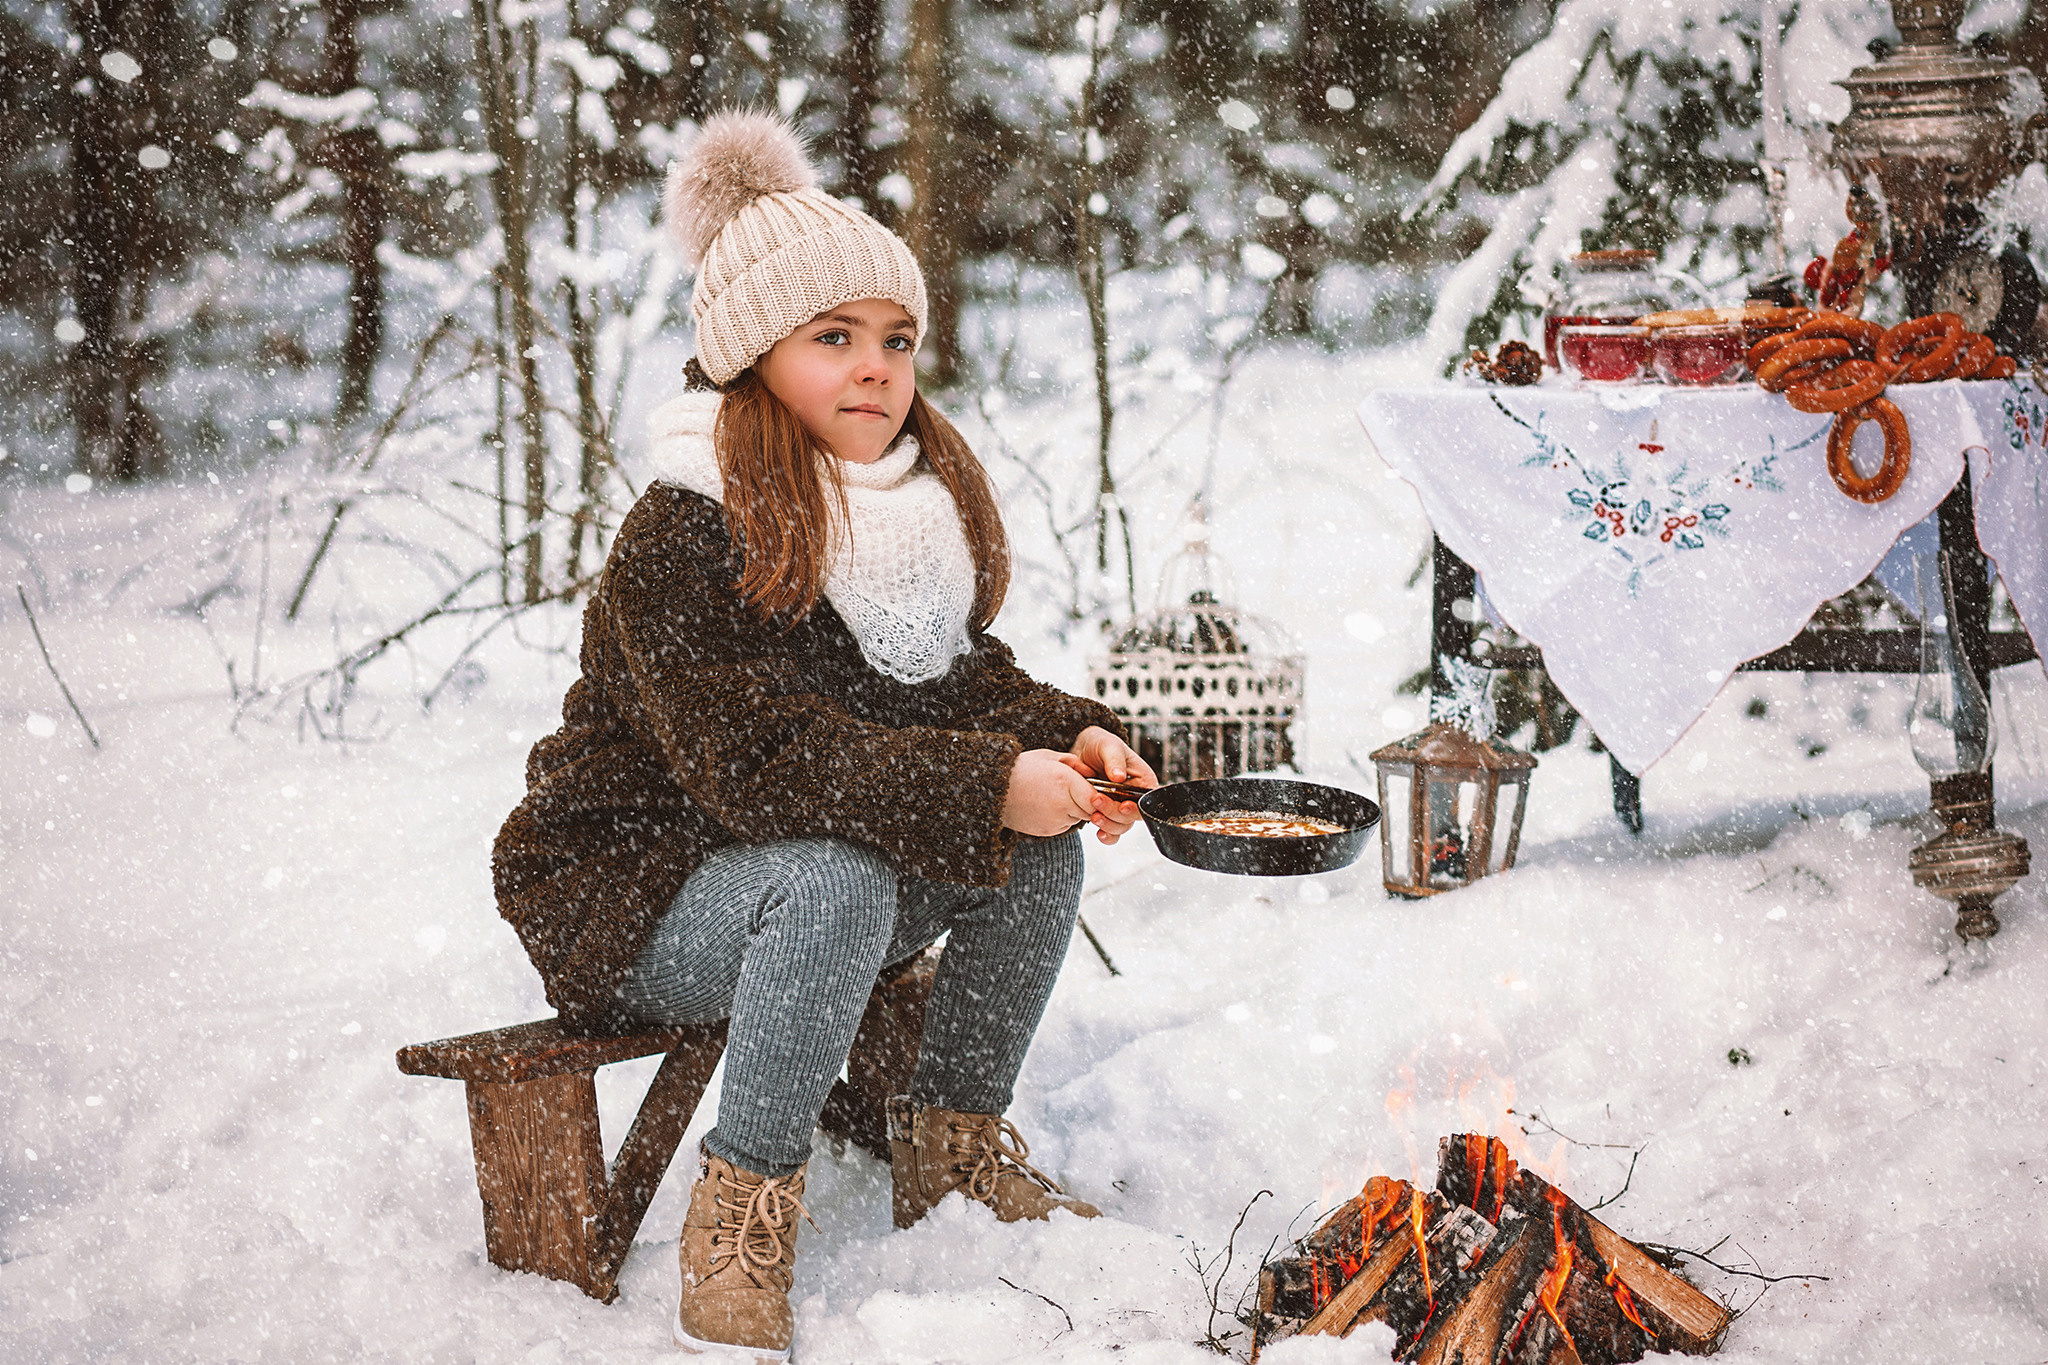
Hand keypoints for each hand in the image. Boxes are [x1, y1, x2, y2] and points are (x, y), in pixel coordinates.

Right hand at [1002, 748, 1100, 837]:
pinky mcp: (1047, 831)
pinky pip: (1064, 825)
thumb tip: (1093, 774)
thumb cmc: (1022, 769)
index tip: (1094, 789)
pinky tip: (1046, 805)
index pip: (1097, 797)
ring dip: (1074, 809)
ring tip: (1055, 796)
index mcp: (1066, 781)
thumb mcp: (1049, 757)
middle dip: (1087, 802)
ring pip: (1078, 818)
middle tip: (1075, 791)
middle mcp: (1063, 803)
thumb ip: (1075, 764)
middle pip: (1091, 810)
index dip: (1098, 795)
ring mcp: (1055, 820)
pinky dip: (1062, 817)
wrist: (993, 789)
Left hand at [1060, 725, 1157, 844]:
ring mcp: (1120, 807)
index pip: (1147, 801)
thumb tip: (1119, 776)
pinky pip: (1112, 832)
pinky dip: (1107, 835)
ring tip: (1093, 815)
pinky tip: (1098, 833)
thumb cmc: (1100, 745)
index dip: (1137, 808)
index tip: (1123, 805)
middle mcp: (1135, 797)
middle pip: (1132, 817)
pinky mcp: (1107, 814)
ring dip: (1108, 824)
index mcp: (1143, 781)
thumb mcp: (1108, 745)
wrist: (1081, 753)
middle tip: (1096, 800)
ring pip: (1121, 826)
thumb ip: (1114, 759)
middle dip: (1114, 812)